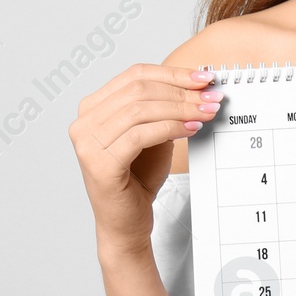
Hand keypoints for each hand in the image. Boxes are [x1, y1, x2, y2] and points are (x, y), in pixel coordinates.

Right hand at [68, 63, 221, 256]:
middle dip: (181, 91)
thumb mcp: (154, 134)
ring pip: (140, 110)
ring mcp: (87, 142)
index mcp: (93, 107)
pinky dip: (170, 128)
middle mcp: (84, 122)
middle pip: (139, 90)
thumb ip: (165, 109)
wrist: (125, 222)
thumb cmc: (138, 178)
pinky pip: (140, 135)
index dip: (172, 73)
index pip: (135, 75)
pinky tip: (190, 130)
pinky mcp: (99, 163)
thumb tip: (198, 86)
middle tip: (211, 98)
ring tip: (206, 113)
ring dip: (180, 109)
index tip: (203, 78)